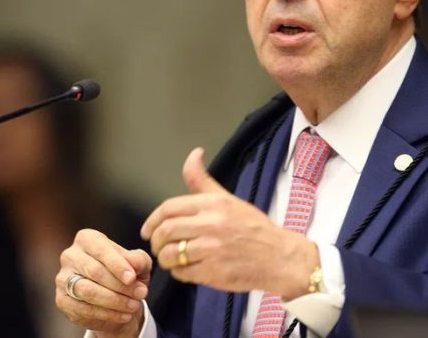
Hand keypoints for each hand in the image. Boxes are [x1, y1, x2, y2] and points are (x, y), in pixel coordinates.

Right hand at [56, 229, 151, 337]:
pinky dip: (107, 313)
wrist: (115, 297)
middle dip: (120, 285)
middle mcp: (70, 255)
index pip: (101, 250)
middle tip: (141, 294)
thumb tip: (135, 263)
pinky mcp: (62, 300)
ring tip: (134, 305)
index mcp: (87, 239)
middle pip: (95, 271)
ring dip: (114, 300)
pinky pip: (84, 309)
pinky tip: (124, 315)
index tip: (132, 278)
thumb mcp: (138, 264)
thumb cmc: (125, 273)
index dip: (117, 264)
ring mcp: (63, 278)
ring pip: (88, 291)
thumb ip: (139, 260)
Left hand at [141, 147, 318, 299]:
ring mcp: (212, 249)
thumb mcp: (228, 199)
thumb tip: (194, 154)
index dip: (153, 220)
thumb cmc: (254, 228)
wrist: (279, 256)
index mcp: (213, 204)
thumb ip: (203, 181)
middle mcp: (211, 224)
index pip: (169, 208)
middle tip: (159, 246)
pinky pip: (182, 273)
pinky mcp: (213, 272)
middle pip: (166, 231)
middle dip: (156, 241)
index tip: (148, 230)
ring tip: (172, 259)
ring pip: (170, 254)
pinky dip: (179, 272)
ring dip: (165, 259)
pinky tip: (188, 268)